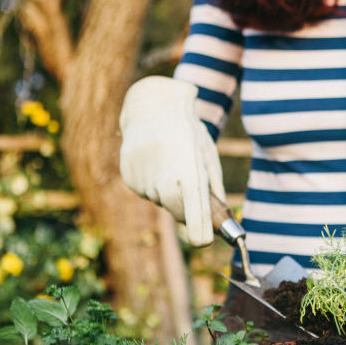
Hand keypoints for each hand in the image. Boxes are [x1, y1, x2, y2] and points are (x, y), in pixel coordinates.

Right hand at [119, 76, 224, 246]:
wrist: (154, 105)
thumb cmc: (189, 133)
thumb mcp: (208, 158)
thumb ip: (213, 191)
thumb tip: (217, 221)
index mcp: (190, 174)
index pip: (196, 219)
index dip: (202, 235)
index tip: (204, 239)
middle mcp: (164, 179)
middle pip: (178, 213)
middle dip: (186, 210)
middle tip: (189, 189)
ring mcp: (143, 178)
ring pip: (160, 201)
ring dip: (168, 191)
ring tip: (169, 162)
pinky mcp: (128, 176)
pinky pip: (145, 191)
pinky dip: (152, 183)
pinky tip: (155, 161)